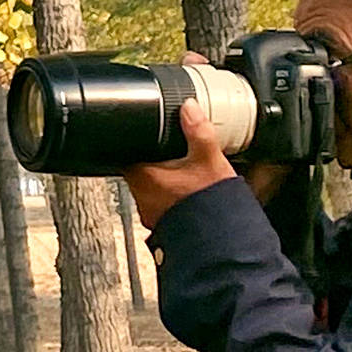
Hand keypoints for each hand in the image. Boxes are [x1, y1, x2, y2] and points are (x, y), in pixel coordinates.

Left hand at [124, 95, 237, 228]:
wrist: (224, 244)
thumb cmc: (211, 206)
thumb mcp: (209, 160)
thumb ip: (198, 131)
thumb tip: (188, 107)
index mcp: (142, 177)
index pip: (127, 150)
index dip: (137, 141)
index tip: (147, 133)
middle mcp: (140, 197)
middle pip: (138, 168)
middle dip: (154, 159)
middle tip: (170, 150)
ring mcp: (151, 214)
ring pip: (151, 188)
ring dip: (164, 178)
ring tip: (182, 170)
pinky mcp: (164, 226)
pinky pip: (163, 204)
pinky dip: (172, 196)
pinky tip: (190, 192)